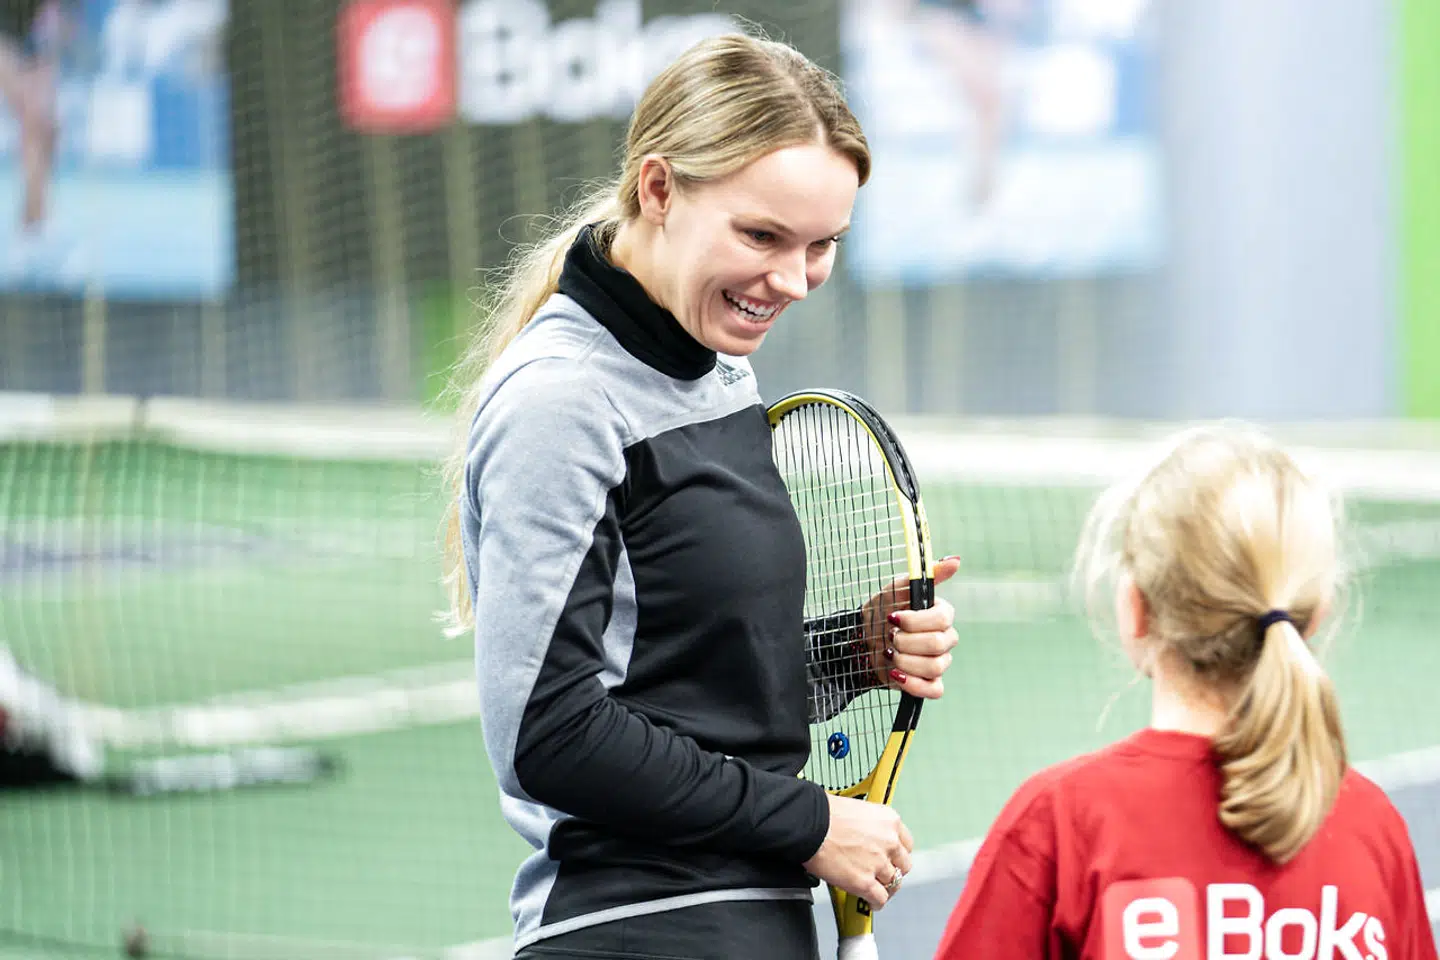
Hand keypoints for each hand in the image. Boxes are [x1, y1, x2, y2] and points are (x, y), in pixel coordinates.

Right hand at [803, 794, 913, 908]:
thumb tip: (866, 837)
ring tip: (876, 890)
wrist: (809, 823)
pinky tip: (870, 902)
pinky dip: (876, 903)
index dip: (898, 854)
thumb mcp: (858, 810)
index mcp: (890, 821)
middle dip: (893, 870)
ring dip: (884, 887)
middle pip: (903, 865)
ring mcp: (878, 863)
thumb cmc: (825, 813)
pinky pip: (879, 899)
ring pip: (893, 884)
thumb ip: (870, 826)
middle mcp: (889, 842)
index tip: (892, 858)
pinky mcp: (865, 882)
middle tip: (882, 874)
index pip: (906, 844)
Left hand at [860, 556, 961, 698]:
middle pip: (938, 644)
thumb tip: (955, 560)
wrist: (859, 640)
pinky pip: (934, 690)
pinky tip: (896, 674)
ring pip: (934, 667)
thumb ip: (926, 575)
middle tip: (890, 636)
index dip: (916, 621)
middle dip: (906, 641)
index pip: (943, 618)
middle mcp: (945, 638)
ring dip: (904, 661)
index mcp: (941, 614)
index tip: (893, 618)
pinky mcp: (929, 683)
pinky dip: (913, 684)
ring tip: (889, 654)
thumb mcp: (896, 588)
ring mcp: (939, 662)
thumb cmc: (879, 612)